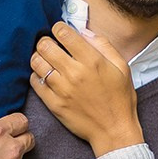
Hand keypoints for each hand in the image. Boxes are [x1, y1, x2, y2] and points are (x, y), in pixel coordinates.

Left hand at [31, 21, 143, 155]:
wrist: (114, 131)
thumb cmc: (120, 99)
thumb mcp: (122, 67)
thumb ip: (104, 45)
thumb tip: (84, 32)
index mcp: (92, 61)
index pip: (63, 33)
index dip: (59, 28)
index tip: (60, 31)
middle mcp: (74, 73)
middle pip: (44, 45)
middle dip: (45, 40)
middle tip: (51, 44)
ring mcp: (62, 89)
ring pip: (36, 62)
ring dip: (39, 57)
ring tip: (46, 59)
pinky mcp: (54, 104)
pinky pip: (35, 83)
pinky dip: (37, 75)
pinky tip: (45, 76)